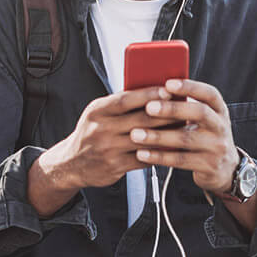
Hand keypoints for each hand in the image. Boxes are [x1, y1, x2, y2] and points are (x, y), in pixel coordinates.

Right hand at [37, 86, 180, 192]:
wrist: (71, 163)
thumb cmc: (91, 132)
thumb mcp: (98, 113)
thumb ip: (120, 104)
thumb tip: (153, 90)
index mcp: (98, 111)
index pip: (126, 99)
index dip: (149, 94)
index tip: (168, 90)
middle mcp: (101, 129)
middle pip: (140, 119)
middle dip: (166, 113)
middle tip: (186, 108)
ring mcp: (108, 149)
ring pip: (145, 140)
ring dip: (168, 134)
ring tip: (184, 127)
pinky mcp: (115, 167)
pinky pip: (144, 158)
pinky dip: (160, 153)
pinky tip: (173, 147)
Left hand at [128, 79, 238, 196]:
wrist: (225, 169)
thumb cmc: (204, 136)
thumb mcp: (203, 120)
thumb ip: (185, 107)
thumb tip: (153, 92)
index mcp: (219, 110)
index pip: (209, 93)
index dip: (190, 87)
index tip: (168, 84)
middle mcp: (221, 126)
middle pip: (199, 113)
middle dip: (173, 109)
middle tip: (148, 107)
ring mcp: (217, 147)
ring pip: (186, 139)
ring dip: (158, 136)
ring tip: (135, 134)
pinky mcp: (208, 166)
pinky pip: (180, 160)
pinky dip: (159, 157)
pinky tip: (141, 153)